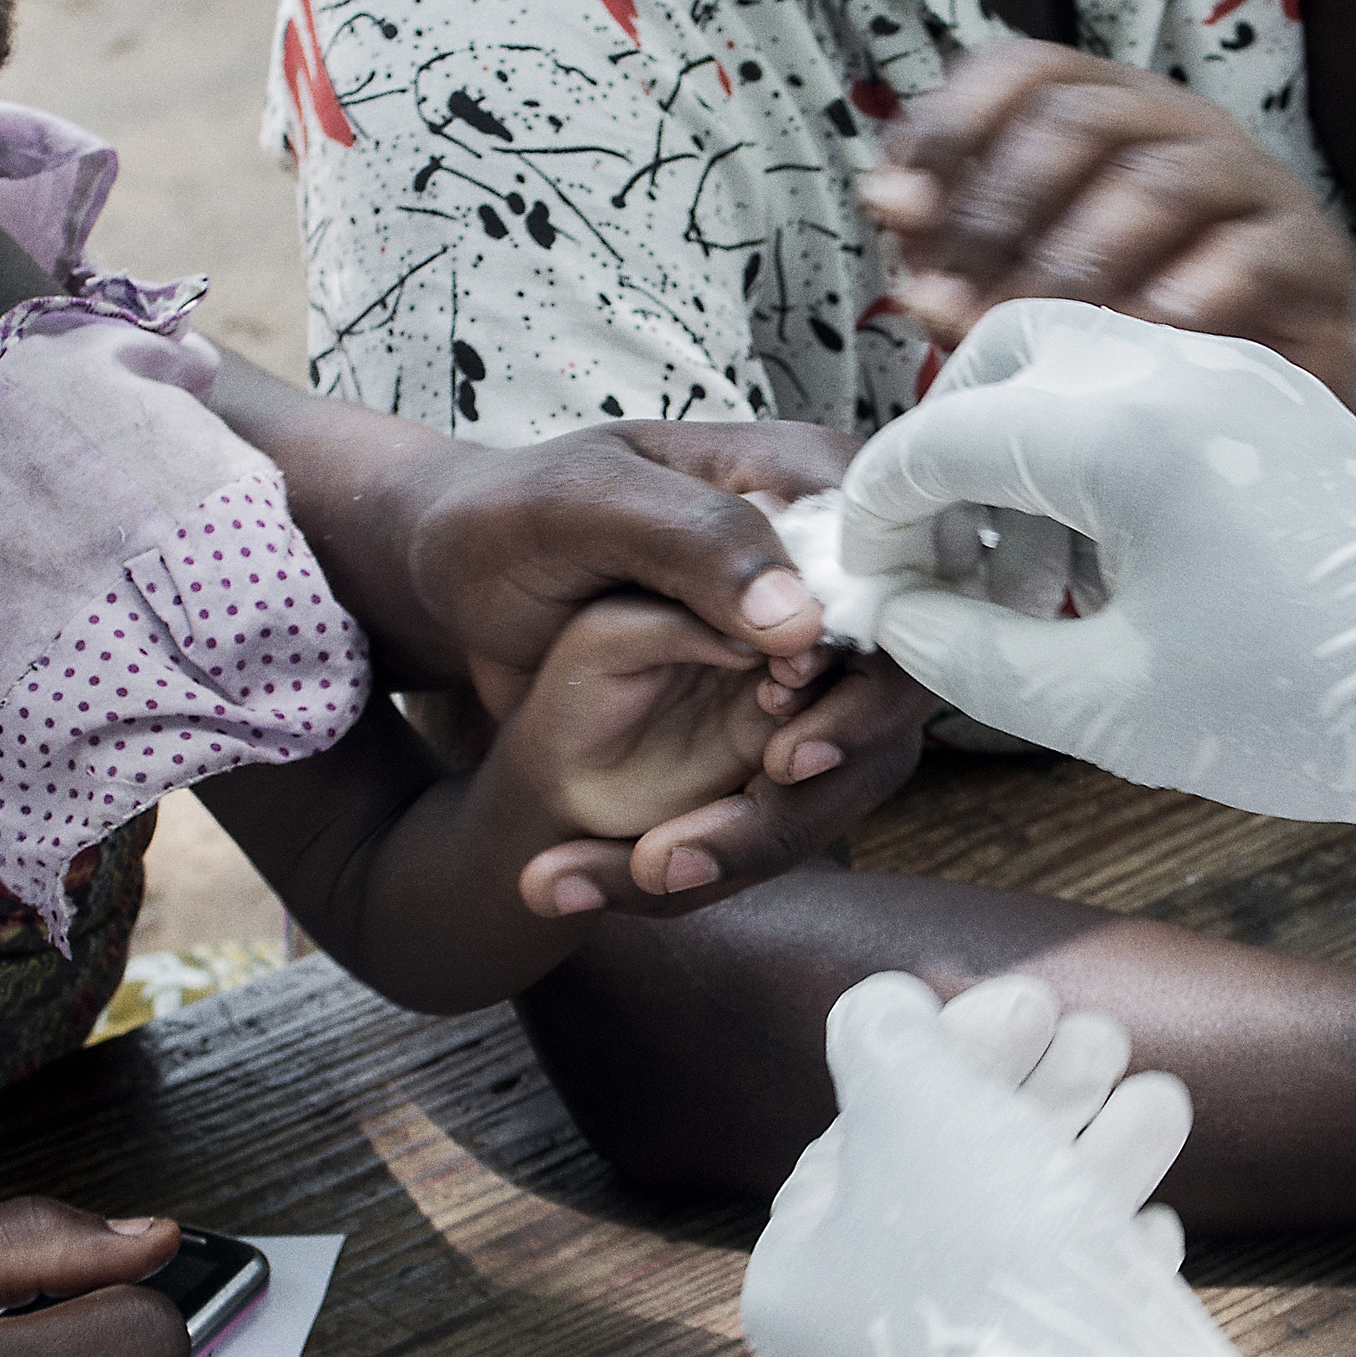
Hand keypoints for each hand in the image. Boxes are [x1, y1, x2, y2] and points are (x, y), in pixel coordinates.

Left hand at [403, 418, 940, 910]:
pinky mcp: (763, 724)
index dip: (871, 668)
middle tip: (727, 812)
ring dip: (758, 833)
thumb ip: (695, 541)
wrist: (452, 589)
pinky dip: (717, 849)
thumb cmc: (507, 518)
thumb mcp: (579, 506)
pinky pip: (782, 803)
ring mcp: (801, 658)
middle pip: (891, 691)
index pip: (904, 575)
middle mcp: (823, 576)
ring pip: (844, 768)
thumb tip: (803, 622)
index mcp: (803, 484)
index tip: (786, 731)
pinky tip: (627, 872)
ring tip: (646, 868)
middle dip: (821, 772)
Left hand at [736, 971, 1355, 1356]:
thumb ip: (885, 1040)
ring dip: (1093, 1151)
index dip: (950, 1052)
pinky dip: (1108, 1252)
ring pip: (1023, 1240)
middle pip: (949, 1182)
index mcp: (800, 1283)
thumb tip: (879, 1012)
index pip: (861, 1136)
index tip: (1031, 1002)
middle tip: (1099, 1037)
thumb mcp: (917, 1110)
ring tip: (1157, 1096)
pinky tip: (1152, 1219)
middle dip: (1034, 1095)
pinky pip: (1070, 1317)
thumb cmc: (992, 1272)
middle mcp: (863, 1349)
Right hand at [835, 302, 1355, 899]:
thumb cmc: (1298, 708)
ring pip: (1074, 364)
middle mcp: (1174, 371)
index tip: (865, 586)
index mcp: (1120, 435)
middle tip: (944, 561)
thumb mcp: (1099, 705)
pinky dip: (1094, 453)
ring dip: (1020, 453)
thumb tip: (895, 614)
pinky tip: (1108, 565)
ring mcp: (1235, 373)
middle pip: (998, 356)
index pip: (936, 441)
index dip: (875, 518)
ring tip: (1029, 588)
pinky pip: (1146, 390)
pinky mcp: (1277, 399)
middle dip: (946, 452)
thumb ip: (964, 653)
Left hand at [860, 43, 1355, 408]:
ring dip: (1080, 261)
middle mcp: (1180, 126)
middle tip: (953, 296)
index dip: (954, 124)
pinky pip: (1251, 254)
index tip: (900, 207)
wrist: (1281, 376)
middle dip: (1002, 211)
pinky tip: (1140, 338)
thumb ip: (956, 241)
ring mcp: (1251, 182)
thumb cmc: (1134, 315)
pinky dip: (1188, 297)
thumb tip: (887, 198)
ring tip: (1032, 329)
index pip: (1026, 70)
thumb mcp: (1029, 278)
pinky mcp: (1309, 255)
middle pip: (1084, 121)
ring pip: (1162, 184)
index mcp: (1107, 111)